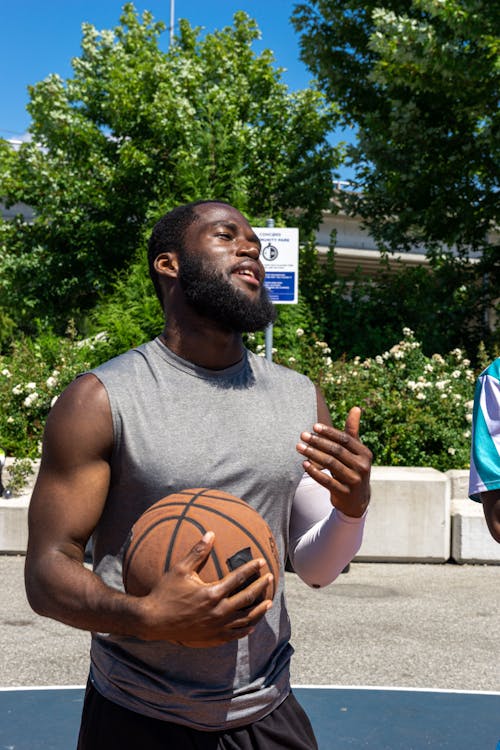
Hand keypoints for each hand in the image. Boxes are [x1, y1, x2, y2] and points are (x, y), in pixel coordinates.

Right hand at [136, 532, 272, 645]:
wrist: (153, 622)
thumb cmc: (165, 593)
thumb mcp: (180, 570)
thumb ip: (197, 552)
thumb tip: (210, 533)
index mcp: (212, 593)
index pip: (239, 578)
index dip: (252, 569)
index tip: (261, 562)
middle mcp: (218, 611)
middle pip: (247, 598)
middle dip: (261, 587)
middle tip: (270, 578)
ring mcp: (217, 627)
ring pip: (246, 619)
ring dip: (259, 610)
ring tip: (268, 602)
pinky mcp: (213, 638)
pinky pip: (235, 634)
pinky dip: (246, 629)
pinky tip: (252, 625)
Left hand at [296, 406, 371, 517]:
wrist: (357, 500)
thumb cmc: (353, 468)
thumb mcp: (355, 451)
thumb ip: (352, 431)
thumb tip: (356, 407)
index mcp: (365, 453)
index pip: (345, 439)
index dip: (329, 432)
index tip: (314, 426)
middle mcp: (362, 467)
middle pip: (337, 450)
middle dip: (318, 442)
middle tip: (302, 435)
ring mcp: (355, 481)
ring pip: (331, 464)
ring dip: (313, 454)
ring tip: (299, 447)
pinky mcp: (345, 493)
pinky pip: (327, 481)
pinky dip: (315, 472)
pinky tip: (304, 464)